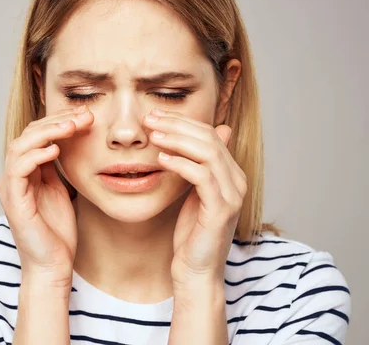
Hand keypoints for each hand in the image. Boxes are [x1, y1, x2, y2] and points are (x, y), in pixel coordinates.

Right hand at [0, 105, 93, 287]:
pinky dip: (35, 155)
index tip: (85, 115)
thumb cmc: (57, 232)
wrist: (52, 265)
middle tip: (82, 115)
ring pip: (20, 146)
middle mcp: (14, 175)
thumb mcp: (61, 191)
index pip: (37, 134)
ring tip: (71, 126)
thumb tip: (69, 142)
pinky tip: (55, 150)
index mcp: (25, 171)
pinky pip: (19, 169)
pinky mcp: (13, 200)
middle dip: (56, 121)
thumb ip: (57, 168)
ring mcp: (11, 187)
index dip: (59, 120)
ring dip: (47, 133)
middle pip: (28, 134)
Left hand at [143, 108, 247, 285]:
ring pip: (208, 153)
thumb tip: (184, 142)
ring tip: (152, 135)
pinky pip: (202, 177)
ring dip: (177, 140)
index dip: (182, 122)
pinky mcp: (221, 210)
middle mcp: (237, 180)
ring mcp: (232, 195)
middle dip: (177, 125)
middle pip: (210, 138)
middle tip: (149, 118)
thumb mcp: (190, 194)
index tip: (154, 115)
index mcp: (230, 173)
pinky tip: (161, 159)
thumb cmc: (190, 233)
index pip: (210, 134)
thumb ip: (192, 167)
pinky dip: (181, 164)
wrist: (195, 271)